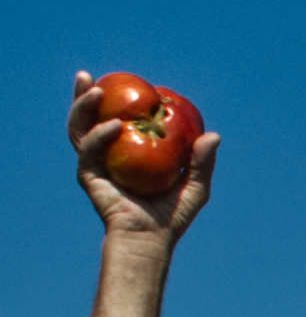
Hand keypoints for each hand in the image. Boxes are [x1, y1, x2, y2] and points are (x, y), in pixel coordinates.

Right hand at [67, 71, 216, 239]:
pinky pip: (90, 150)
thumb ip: (202, 161)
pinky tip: (113, 125)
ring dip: (83, 107)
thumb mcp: (195, 186)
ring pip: (80, 128)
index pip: (114, 117)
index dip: (115, 99)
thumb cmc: (172, 216)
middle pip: (88, 118)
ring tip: (95, 90)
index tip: (125, 80)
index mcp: (125, 152)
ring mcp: (94, 164)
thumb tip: (213, 134)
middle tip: (88, 76)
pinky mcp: (88, 176)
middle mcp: (105, 154)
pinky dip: (100, 136)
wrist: (152, 240)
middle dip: (84, 95)